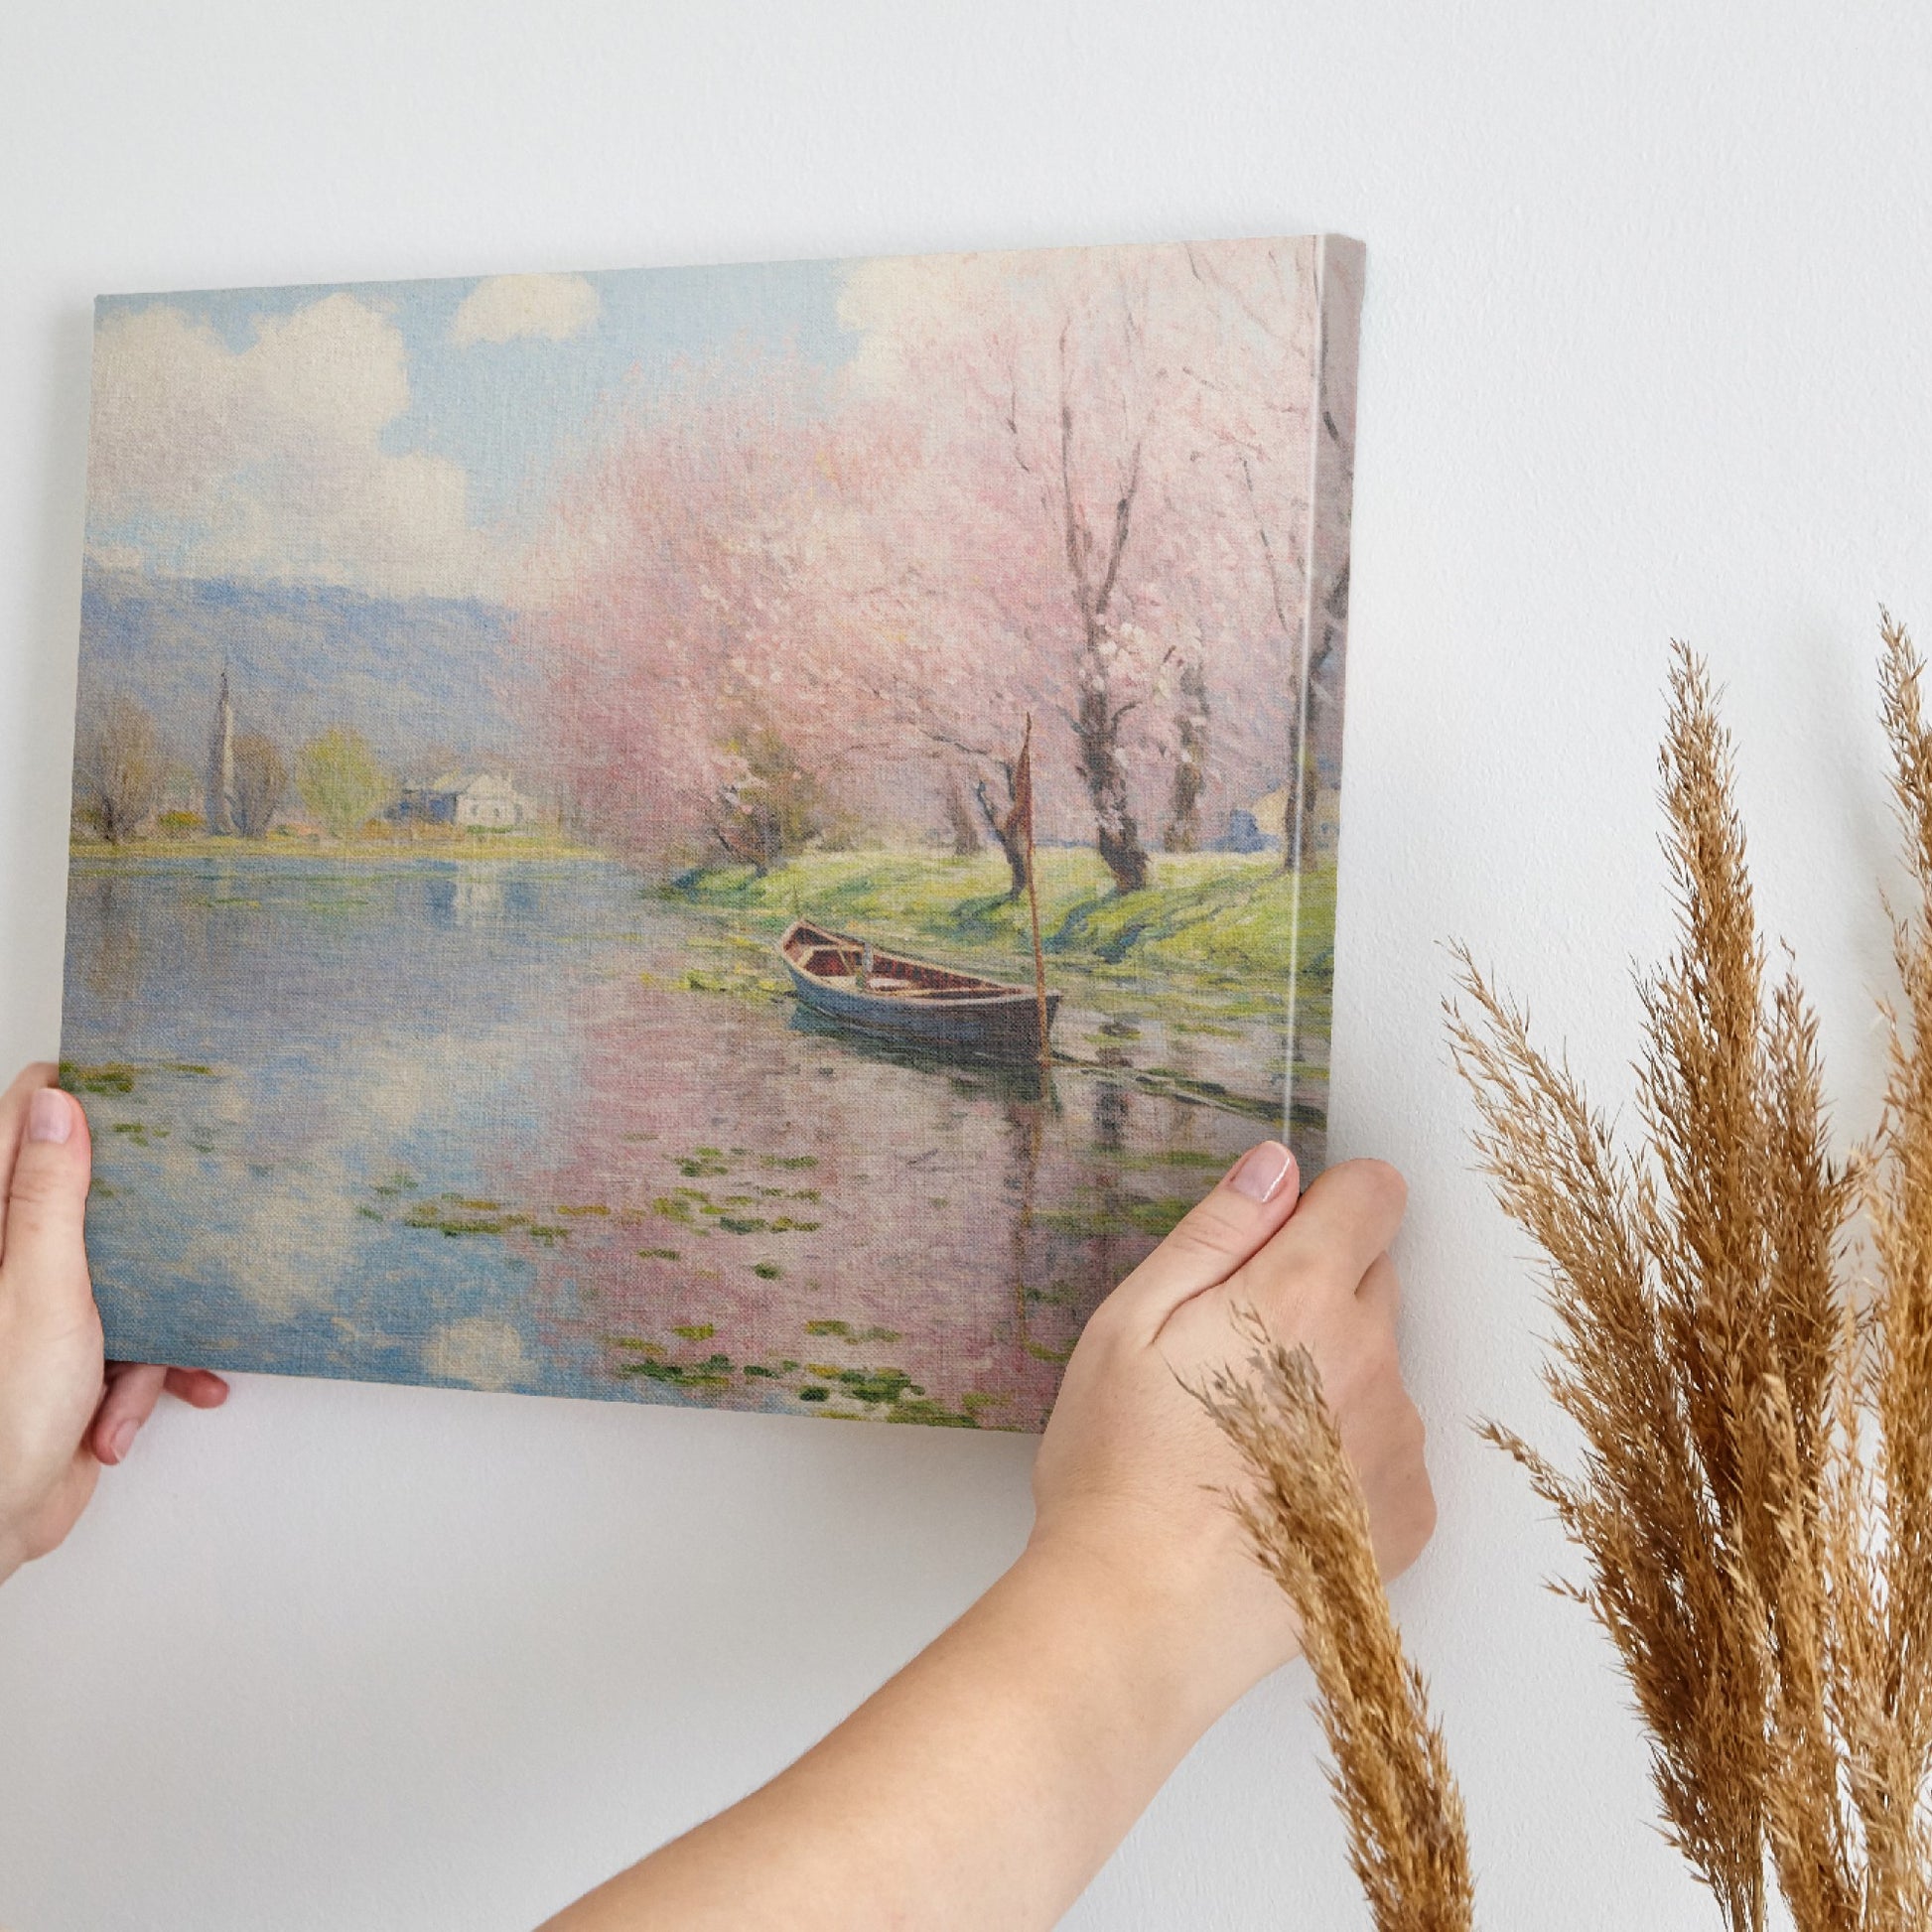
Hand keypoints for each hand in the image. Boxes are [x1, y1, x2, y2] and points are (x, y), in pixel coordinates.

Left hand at [0, 1063, 228, 1582]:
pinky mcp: (75, 1354)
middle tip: (190, 1198)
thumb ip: (50, 1195)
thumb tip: (59, 1104)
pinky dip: (147, 1375)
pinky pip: (134, 1339)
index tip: (139, 1088)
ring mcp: (44, 1307)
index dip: (79, 1098)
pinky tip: (132, 1411)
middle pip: (90, 1194)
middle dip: (147, 1216)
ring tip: (155, 1360)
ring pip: (128, 1271)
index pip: (25, 1122)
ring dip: (155, 1321)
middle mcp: (14, 1258)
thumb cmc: (3, 1411)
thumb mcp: (42, 1287)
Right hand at [1028, 1143, 1433, 1722]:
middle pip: (1375, 1279)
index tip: (1281, 1239)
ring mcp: (1398, 1442)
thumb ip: (1216, 1233)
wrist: (1142, 1617)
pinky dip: (1346, 1457)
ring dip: (1332, 1379)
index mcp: (1301, 1296)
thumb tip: (1276, 1168)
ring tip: (1244, 1439)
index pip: (1374, 1195)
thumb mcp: (1131, 1323)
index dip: (1327, 1203)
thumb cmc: (1119, 1470)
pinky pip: (1388, 1449)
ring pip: (1379, 1368)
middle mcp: (1372, 1359)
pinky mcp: (1408, 1515)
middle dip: (1317, 1293)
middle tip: (1231, 1354)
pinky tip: (1276, 1492)